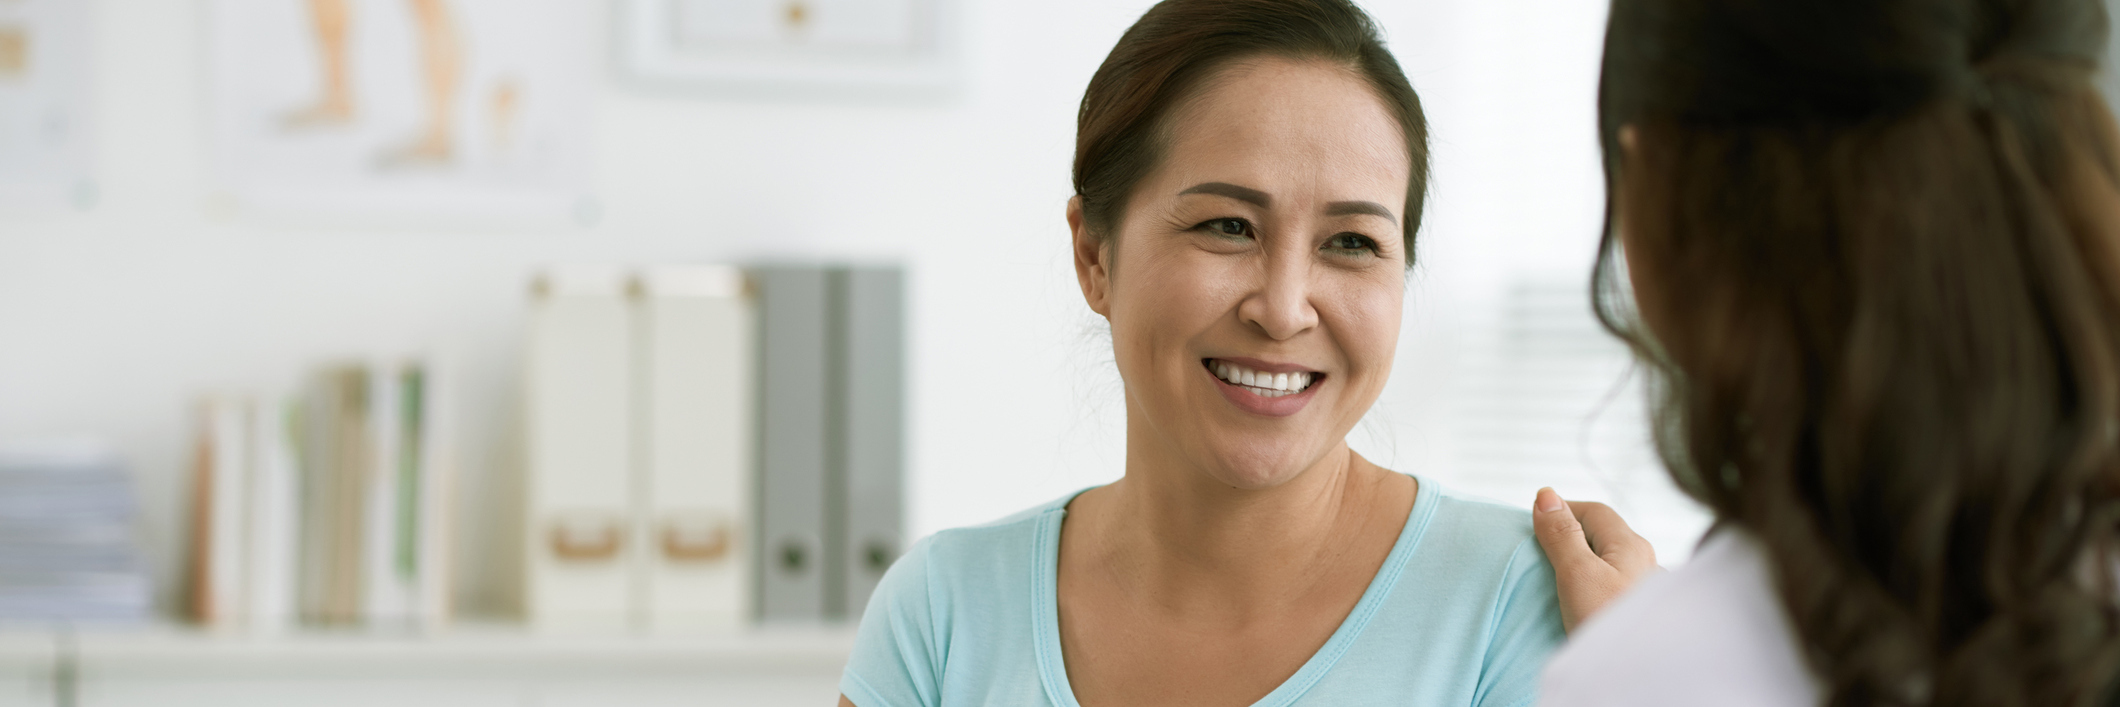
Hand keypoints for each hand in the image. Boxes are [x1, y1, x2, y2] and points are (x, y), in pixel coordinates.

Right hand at [1533, 487, 1659, 632]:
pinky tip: (1588, 605)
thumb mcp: (1576, 573)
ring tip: (1562, 579)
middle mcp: (1646, 563)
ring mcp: (1647, 590)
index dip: (1563, 509)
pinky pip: (1618, 589)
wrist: (1642, 671)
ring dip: (1588, 563)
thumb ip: (1560, 534)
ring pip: (1614, 564)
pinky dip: (1598, 587)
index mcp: (1631, 545)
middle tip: (1543, 551)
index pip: (1594, 510)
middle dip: (1574, 535)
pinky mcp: (1643, 615)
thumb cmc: (1609, 621)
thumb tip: (1546, 494)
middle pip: (1606, 536)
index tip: (1535, 522)